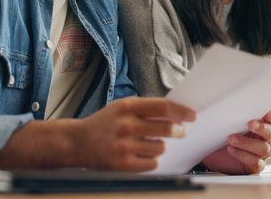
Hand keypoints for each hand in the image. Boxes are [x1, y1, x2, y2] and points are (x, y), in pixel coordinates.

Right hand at [0, 97, 195, 171]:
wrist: (78, 142)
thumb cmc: (104, 123)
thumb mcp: (122, 107)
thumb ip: (146, 108)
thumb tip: (176, 111)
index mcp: (127, 106)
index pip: (163, 107)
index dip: (181, 111)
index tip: (192, 115)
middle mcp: (125, 125)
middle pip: (166, 128)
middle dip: (179, 130)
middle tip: (181, 131)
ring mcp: (124, 146)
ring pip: (161, 147)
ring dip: (162, 146)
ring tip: (153, 143)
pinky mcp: (123, 164)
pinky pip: (152, 163)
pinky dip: (153, 159)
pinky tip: (145, 154)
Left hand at [200, 107, 270, 173]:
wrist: (210, 152)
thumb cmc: (221, 134)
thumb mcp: (227, 120)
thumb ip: (236, 112)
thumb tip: (233, 103)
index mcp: (262, 123)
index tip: (268, 113)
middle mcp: (264, 138)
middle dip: (262, 128)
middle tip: (250, 124)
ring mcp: (260, 153)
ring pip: (263, 148)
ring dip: (247, 143)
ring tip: (232, 139)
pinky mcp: (254, 166)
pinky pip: (255, 162)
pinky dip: (243, 155)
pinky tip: (232, 150)